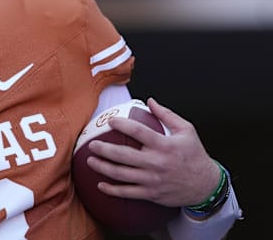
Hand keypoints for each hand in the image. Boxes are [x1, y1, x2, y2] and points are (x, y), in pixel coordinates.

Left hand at [85, 97, 219, 206]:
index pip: (138, 132)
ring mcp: (152, 180)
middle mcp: (156, 163)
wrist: (205, 185)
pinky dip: (112, 189)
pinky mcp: (151, 193)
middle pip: (123, 155)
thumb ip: (167, 115)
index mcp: (164, 145)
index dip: (122, 124)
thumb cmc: (194, 155)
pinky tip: (101, 184)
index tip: (110, 121)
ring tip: (90, 160)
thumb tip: (150, 101)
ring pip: (121, 174)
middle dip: (103, 149)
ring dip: (102, 167)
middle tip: (91, 144)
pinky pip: (127, 192)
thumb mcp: (187, 131)